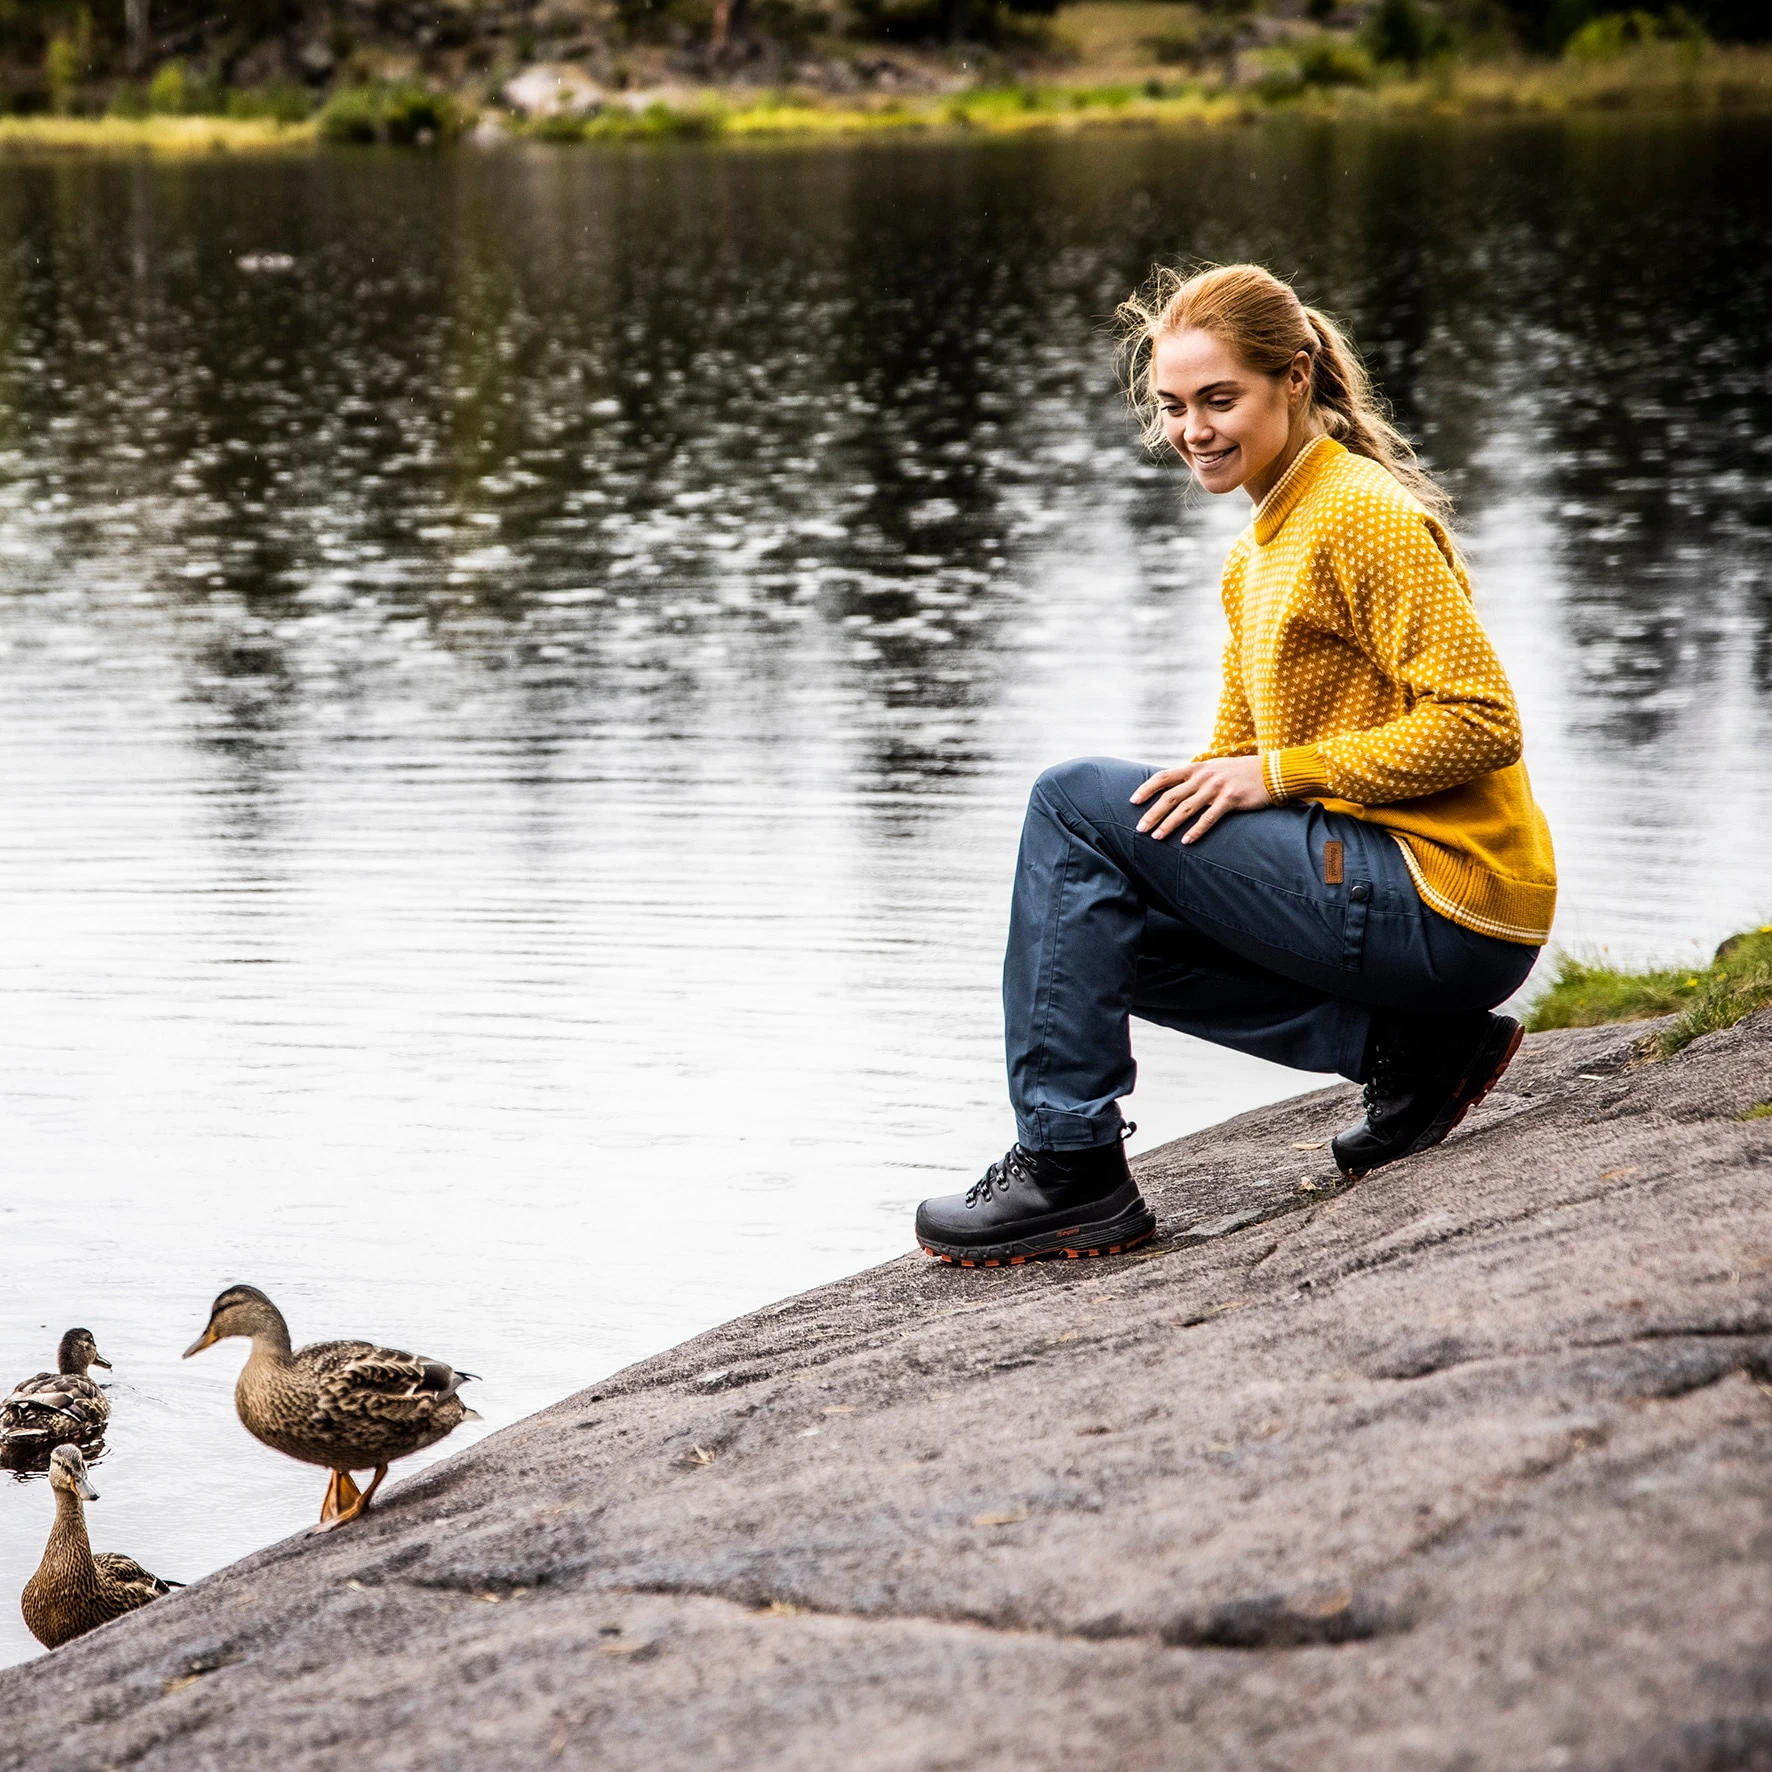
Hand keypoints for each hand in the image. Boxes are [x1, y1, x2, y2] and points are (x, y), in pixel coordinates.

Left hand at [1130, 755, 1270, 843]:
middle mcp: (1203, 777)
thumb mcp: (1214, 768)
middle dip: (1153, 813)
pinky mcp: (1231, 800)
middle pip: (1171, 796)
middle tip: (1139, 828)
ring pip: (1186, 809)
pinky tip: (1186, 841)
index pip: (1164, 776)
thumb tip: (1175, 789)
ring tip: (1156, 837)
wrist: (1271, 771)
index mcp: (1196, 768)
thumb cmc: (1240, 773)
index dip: (1147, 788)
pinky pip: (1209, 818)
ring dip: (1168, 824)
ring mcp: (1216, 788)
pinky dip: (1196, 830)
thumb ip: (1195, 777)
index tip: (1133, 801)